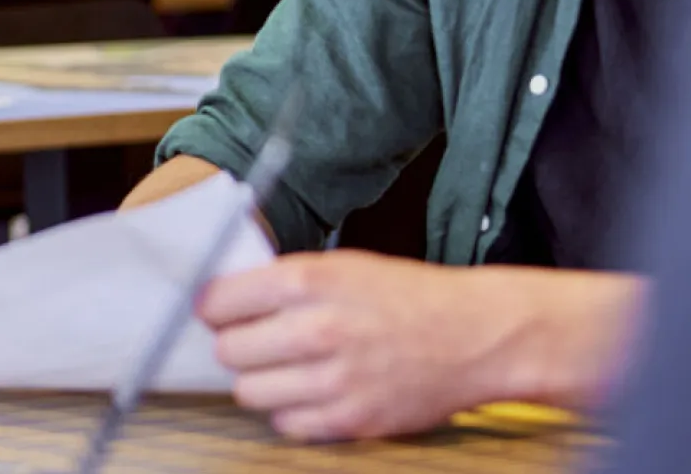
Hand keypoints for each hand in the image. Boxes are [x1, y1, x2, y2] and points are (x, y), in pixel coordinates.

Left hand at [199, 250, 640, 440]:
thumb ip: (283, 283)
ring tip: (285, 368)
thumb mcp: (342, 266)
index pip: (218, 301)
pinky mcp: (351, 419)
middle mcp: (317, 330)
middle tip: (256, 341)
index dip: (214, 308)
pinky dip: (292, 411)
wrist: (476, 335)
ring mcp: (334, 380)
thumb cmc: (407, 297)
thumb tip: (221, 300)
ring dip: (261, 381)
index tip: (218, 312)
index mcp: (310, 282)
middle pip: (229, 352)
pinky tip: (311, 391)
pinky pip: (286, 423)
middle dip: (237, 346)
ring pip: (250, 392)